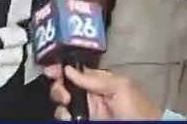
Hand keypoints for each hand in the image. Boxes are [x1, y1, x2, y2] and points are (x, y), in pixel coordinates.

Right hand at [45, 65, 162, 120]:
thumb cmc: (136, 107)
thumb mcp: (119, 86)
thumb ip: (94, 79)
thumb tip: (68, 69)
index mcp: (99, 81)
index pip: (75, 71)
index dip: (61, 69)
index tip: (50, 71)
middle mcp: (89, 95)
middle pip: (65, 86)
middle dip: (58, 87)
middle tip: (63, 94)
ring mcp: (86, 111)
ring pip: (62, 103)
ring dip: (59, 103)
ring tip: (66, 106)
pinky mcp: (83, 121)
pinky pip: (67, 117)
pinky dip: (62, 115)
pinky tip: (67, 116)